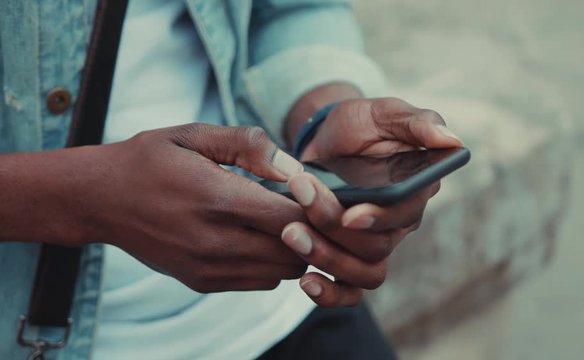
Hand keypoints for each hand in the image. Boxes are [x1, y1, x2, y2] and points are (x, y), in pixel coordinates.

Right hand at [83, 124, 309, 292]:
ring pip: (282, 272)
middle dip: (311, 231)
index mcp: (218, 199)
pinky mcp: (201, 281)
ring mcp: (208, 267)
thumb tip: (293, 169)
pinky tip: (260, 237)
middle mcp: (215, 241)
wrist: (100, 199)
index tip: (315, 192)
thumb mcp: (194, 135)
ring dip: (294, 250)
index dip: (315, 207)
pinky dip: (271, 264)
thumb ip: (249, 145)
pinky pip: (260, 282)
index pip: (293, 217)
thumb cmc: (151, 160)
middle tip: (308, 209)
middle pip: (295, 251)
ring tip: (284, 222)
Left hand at [282, 97, 461, 306]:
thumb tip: (450, 139)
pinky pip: (348, 289)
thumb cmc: (361, 124)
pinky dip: (330, 294)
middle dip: (333, 225)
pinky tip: (306, 282)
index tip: (351, 215)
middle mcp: (399, 223)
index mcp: (415, 189)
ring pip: (362, 271)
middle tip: (300, 194)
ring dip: (325, 256)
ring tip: (291, 232)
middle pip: (377, 246)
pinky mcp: (348, 254)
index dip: (380, 219)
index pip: (406, 213)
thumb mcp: (385, 113)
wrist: (329, 139)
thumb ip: (418, 122)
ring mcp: (374, 243)